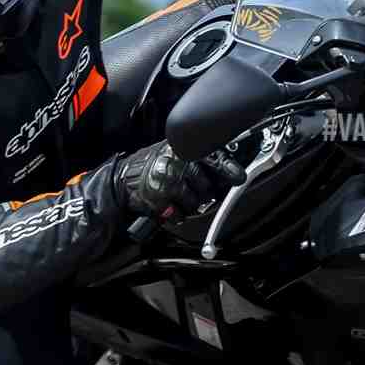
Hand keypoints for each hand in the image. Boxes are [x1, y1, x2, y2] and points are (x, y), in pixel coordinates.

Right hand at [115, 141, 245, 220]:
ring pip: (195, 202)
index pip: (212, 157)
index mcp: (183, 148)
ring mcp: (167, 180)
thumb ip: (200, 157)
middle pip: (207, 186)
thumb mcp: (176, 153)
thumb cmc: (154, 165)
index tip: (239, 177)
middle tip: (191, 188)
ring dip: (189, 204)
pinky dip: (177, 215)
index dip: (228, 168)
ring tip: (177, 195)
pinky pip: (180, 215)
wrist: (125, 178)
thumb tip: (228, 170)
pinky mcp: (159, 198)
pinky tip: (169, 205)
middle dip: (203, 191)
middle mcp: (176, 162)